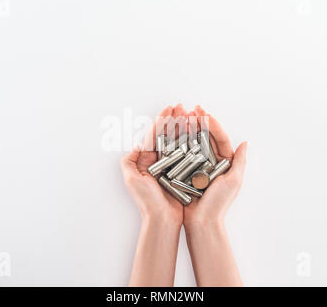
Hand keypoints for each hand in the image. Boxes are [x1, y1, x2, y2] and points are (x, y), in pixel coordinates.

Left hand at [120, 104, 188, 225]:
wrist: (162, 220)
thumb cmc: (147, 201)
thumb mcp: (131, 179)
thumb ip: (129, 160)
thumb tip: (137, 144)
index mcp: (144, 160)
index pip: (154, 135)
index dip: (161, 120)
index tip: (169, 108)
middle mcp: (157, 162)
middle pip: (166, 135)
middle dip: (173, 120)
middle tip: (182, 106)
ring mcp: (170, 167)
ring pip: (177, 142)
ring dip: (183, 127)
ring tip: (190, 114)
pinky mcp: (181, 174)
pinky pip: (186, 155)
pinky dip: (191, 143)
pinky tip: (197, 132)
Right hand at [184, 106, 247, 226]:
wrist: (202, 221)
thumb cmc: (218, 203)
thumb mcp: (233, 181)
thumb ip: (239, 161)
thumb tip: (245, 143)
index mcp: (224, 163)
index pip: (220, 138)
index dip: (213, 124)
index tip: (204, 113)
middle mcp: (211, 163)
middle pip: (206, 138)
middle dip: (199, 122)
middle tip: (192, 109)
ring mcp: (197, 167)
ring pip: (193, 143)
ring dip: (189, 129)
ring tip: (183, 116)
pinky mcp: (185, 172)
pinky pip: (182, 154)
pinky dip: (179, 142)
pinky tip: (174, 131)